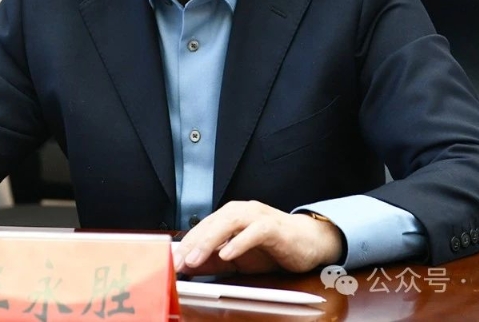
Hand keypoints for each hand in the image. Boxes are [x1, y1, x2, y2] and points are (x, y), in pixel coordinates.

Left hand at [173, 200, 344, 275]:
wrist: (309, 242)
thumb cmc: (272, 247)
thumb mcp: (238, 257)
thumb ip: (214, 260)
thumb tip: (188, 267)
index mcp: (230, 216)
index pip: (202, 228)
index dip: (185, 245)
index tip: (170, 261)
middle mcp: (241, 211)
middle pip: (211, 224)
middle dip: (192, 244)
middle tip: (177, 262)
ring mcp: (257, 216)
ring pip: (228, 224)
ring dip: (209, 241)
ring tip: (195, 258)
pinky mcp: (273, 226)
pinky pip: (254, 232)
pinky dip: (239, 243)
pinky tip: (227, 255)